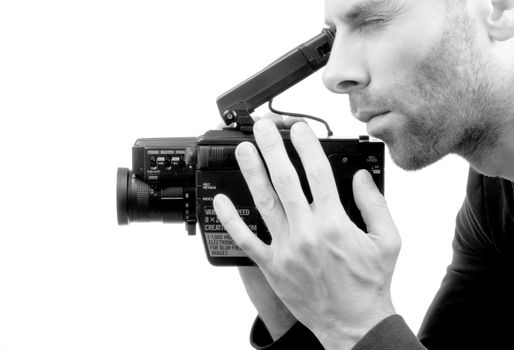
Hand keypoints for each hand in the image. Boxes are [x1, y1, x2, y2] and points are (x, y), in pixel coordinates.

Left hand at [213, 120, 400, 349]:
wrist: (353, 323)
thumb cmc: (370, 283)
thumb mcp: (388, 240)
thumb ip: (374, 204)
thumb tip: (359, 176)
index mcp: (335, 221)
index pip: (318, 172)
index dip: (306, 145)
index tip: (298, 129)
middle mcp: (307, 231)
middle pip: (285, 180)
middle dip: (272, 148)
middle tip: (263, 128)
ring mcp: (286, 248)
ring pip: (264, 202)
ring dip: (252, 172)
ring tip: (243, 149)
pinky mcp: (272, 265)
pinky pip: (246, 240)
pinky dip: (231, 219)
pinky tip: (221, 200)